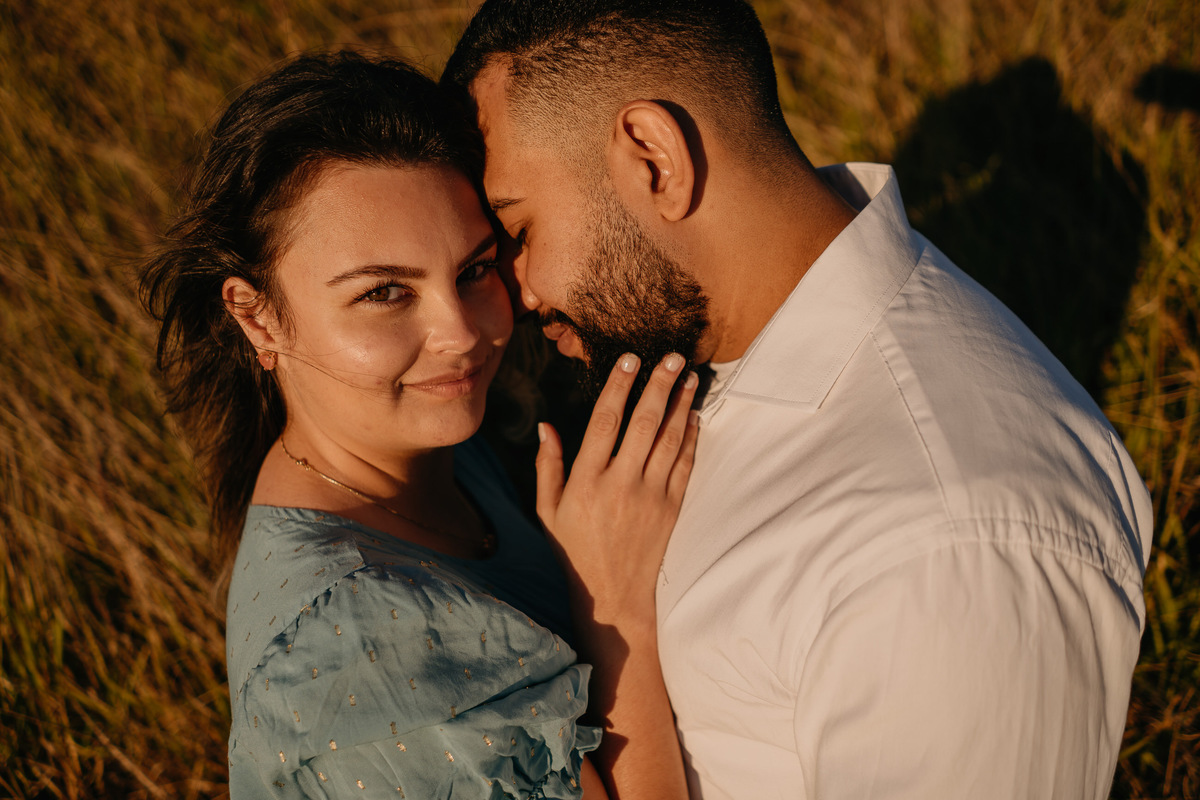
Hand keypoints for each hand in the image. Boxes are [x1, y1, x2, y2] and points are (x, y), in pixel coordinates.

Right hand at [536, 352, 699, 621]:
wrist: (612, 594)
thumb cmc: (574, 549)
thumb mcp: (548, 510)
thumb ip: (548, 466)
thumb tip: (545, 426)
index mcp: (586, 480)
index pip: (604, 421)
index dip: (618, 387)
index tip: (630, 360)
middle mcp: (620, 483)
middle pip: (644, 422)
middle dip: (660, 385)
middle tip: (675, 356)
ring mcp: (650, 495)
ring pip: (670, 439)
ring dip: (682, 404)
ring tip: (691, 377)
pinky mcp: (671, 507)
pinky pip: (685, 464)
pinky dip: (692, 437)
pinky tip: (694, 415)